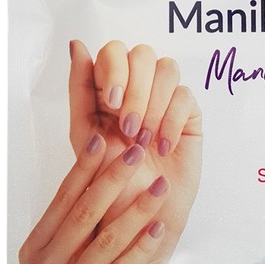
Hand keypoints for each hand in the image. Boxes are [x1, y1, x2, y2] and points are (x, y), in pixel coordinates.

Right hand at [14, 134, 168, 263]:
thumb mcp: (48, 262)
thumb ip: (66, 229)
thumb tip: (95, 185)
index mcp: (38, 244)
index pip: (63, 197)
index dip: (84, 167)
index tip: (103, 138)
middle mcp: (49, 262)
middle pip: (84, 211)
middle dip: (113, 177)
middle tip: (138, 149)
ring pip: (105, 239)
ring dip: (136, 209)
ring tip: (160, 186)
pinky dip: (140, 250)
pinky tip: (158, 229)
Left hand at [68, 40, 201, 263]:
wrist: (139, 219)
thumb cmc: (110, 182)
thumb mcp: (85, 136)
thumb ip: (80, 90)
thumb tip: (76, 44)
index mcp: (111, 90)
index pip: (114, 52)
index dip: (115, 69)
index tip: (111, 102)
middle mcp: (139, 89)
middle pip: (143, 54)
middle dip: (136, 89)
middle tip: (129, 126)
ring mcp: (165, 100)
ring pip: (167, 68)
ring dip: (154, 104)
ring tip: (145, 140)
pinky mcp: (188, 116)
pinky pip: (186, 96)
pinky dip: (172, 120)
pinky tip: (164, 146)